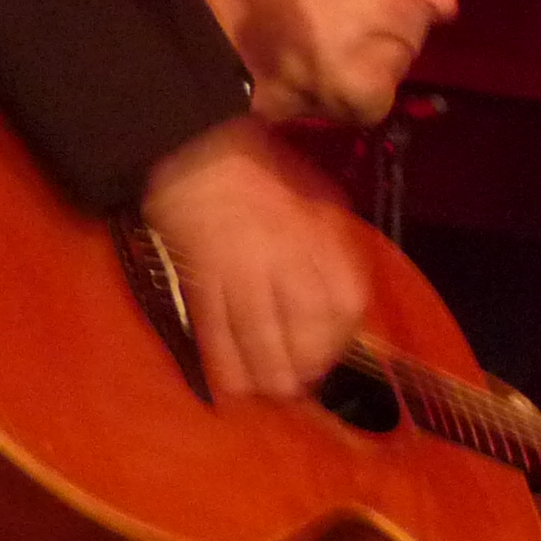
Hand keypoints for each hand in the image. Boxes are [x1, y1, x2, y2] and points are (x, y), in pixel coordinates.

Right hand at [138, 120, 370, 402]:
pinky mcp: (198, 279)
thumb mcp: (315, 195)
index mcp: (315, 233)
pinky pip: (214, 329)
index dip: (343, 333)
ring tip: (278, 390)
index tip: (337, 346)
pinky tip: (236, 384)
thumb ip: (333, 242)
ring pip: (259, 335)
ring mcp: (236, 270)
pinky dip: (226, 362)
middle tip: (307, 379)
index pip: (344, 300)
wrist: (194, 150)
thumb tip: (346, 293)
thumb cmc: (261, 170)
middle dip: (309, 362)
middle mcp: (280, 255)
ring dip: (272, 372)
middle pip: (305, 325)